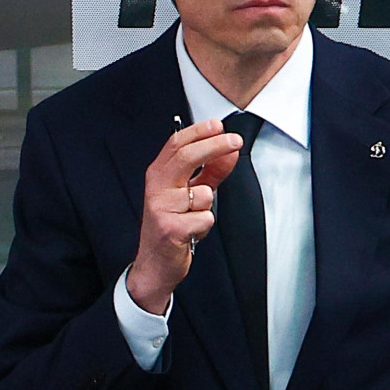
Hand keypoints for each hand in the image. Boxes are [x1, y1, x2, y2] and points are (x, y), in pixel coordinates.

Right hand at [127, 119, 241, 313]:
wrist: (154, 265)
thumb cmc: (172, 225)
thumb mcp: (192, 193)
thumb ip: (211, 171)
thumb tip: (229, 150)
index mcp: (159, 175)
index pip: (176, 144)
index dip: (199, 131)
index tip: (219, 125)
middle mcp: (156, 188)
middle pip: (186, 157)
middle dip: (214, 145)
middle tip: (235, 141)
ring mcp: (161, 208)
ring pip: (203, 193)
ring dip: (208, 204)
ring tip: (194, 216)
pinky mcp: (170, 229)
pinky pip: (204, 218)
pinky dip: (205, 225)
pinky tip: (192, 231)